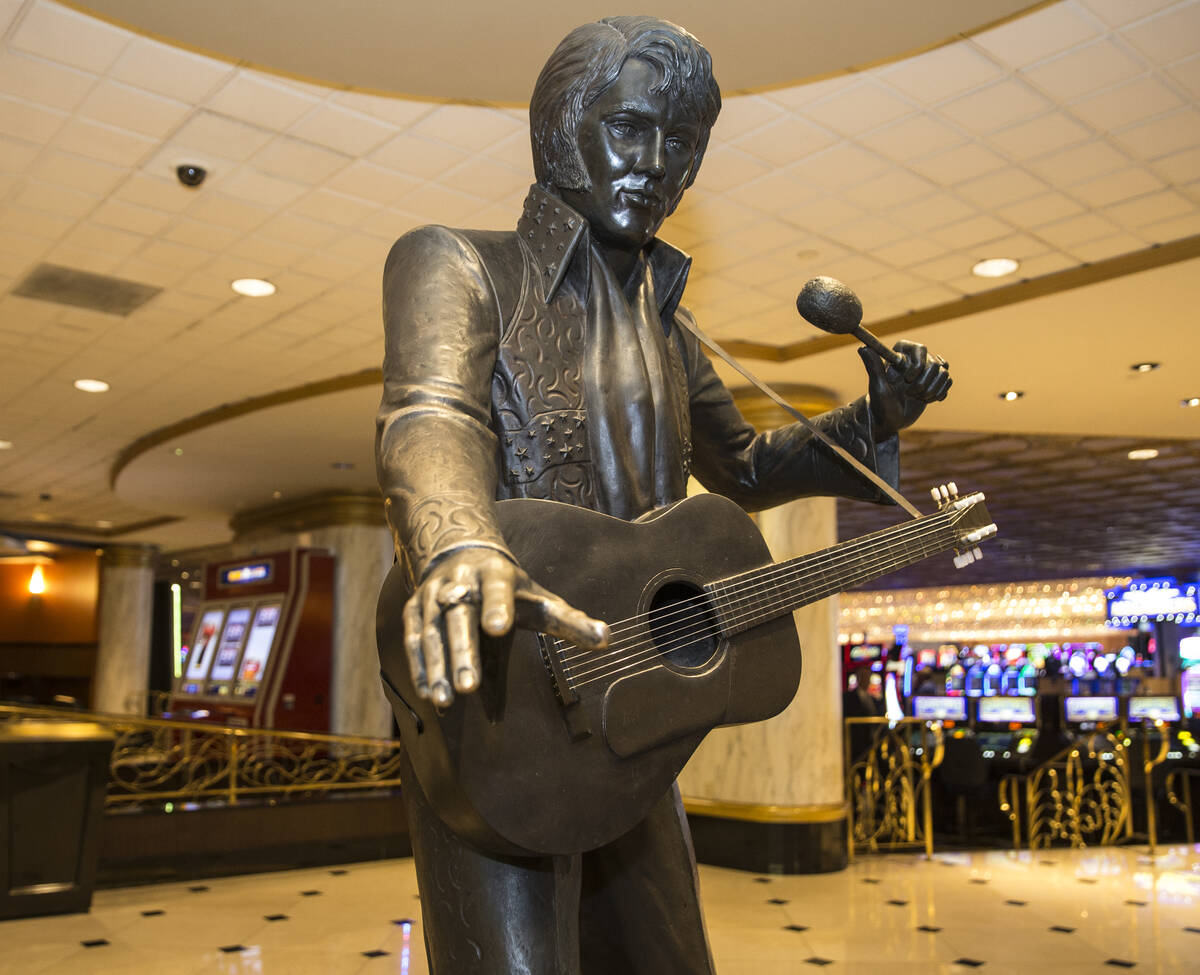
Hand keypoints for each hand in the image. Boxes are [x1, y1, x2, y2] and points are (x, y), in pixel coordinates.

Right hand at [403, 546, 608, 706]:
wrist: (459, 552)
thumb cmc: (510, 588)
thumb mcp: (539, 599)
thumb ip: (570, 622)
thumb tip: (608, 640)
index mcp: (496, 575)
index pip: (498, 590)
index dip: (498, 607)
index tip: (499, 629)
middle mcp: (460, 582)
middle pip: (459, 617)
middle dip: (463, 652)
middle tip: (469, 688)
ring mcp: (433, 595)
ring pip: (432, 632)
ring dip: (437, 666)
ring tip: (446, 700)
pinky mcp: (415, 610)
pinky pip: (414, 639)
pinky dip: (420, 667)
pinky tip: (429, 694)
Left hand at [859, 340, 950, 437]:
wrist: (890, 421)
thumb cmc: (880, 404)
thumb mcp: (878, 387)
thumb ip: (874, 367)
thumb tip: (863, 348)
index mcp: (901, 358)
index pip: (920, 348)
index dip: (918, 364)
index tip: (907, 379)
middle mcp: (915, 362)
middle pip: (934, 363)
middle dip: (924, 382)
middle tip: (910, 393)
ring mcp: (926, 373)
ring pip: (943, 372)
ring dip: (933, 389)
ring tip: (919, 398)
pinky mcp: (934, 383)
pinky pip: (948, 381)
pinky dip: (940, 392)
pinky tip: (928, 400)